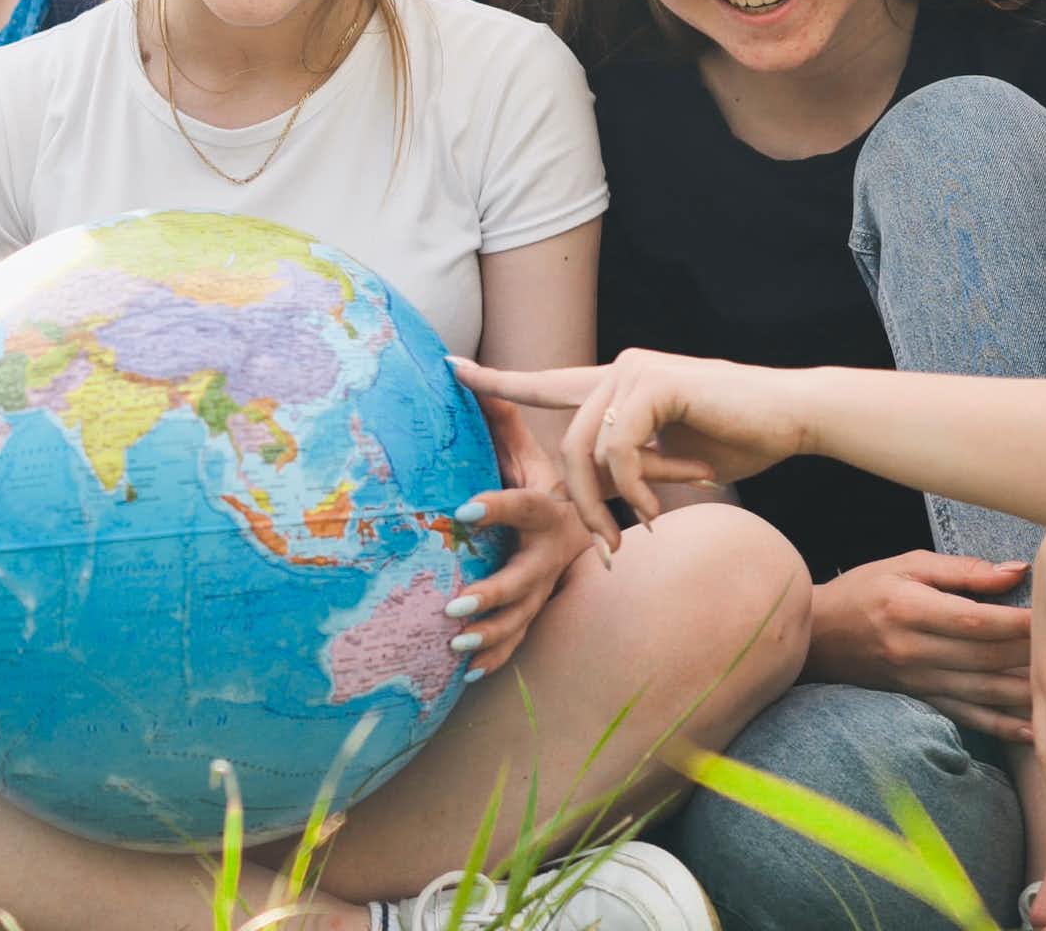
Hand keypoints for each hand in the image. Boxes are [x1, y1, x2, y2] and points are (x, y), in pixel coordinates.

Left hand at [445, 400, 593, 674]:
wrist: (591, 518)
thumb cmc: (544, 480)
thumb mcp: (529, 450)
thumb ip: (499, 418)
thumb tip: (458, 371)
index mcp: (549, 510)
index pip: (524, 506)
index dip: (497, 506)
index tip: (461, 508)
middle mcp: (552, 553)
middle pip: (525, 578)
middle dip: (493, 594)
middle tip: (453, 605)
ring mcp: (547, 586)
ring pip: (522, 616)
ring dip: (489, 634)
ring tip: (453, 645)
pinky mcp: (537, 608)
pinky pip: (518, 638)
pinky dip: (495, 656)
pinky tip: (466, 674)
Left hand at [452, 350, 810, 547]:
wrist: (793, 416)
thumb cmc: (738, 437)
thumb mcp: (669, 460)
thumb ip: (628, 465)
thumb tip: (602, 497)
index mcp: (614, 384)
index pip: (545, 383)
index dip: (498, 381)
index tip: (451, 367)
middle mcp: (616, 370)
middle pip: (565, 443)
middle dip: (577, 503)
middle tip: (605, 547)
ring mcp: (633, 370)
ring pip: (585, 447)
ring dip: (604, 503)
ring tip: (632, 532)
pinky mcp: (654, 382)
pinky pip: (618, 446)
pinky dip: (633, 487)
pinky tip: (654, 509)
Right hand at [805, 552, 1034, 738]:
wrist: (817, 636)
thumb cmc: (864, 591)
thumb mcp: (905, 564)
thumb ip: (961, 570)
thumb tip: (1016, 572)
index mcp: (909, 609)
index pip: (976, 620)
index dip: (1020, 621)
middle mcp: (913, 649)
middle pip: (987, 658)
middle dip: (1034, 654)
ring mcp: (917, 681)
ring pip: (985, 691)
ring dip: (1029, 692)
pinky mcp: (921, 700)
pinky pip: (969, 717)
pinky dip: (1004, 726)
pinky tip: (1037, 730)